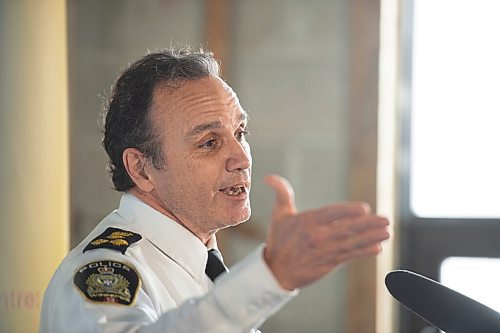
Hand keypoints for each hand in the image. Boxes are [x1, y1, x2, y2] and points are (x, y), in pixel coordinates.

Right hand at [263, 174, 389, 290]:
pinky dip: (363, 253)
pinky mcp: (329, 263)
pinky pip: (349, 256)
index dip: (348, 212)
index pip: (331, 214)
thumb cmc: (279, 240)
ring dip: (371, 238)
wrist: (275, 271)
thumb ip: (281, 194)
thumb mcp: (278, 215)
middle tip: (386, 220)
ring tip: (387, 232)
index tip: (364, 209)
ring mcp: (325, 251)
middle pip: (347, 229)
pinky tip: (377, 248)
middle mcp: (318, 236)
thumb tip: (269, 177)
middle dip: (369, 225)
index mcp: (307, 222)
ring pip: (352, 243)